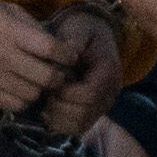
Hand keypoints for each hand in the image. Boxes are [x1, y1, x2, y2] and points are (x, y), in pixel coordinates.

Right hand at [0, 0, 67, 114]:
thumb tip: (55, 45)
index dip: (67, 55)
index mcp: (12, 33)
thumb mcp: (6, 9)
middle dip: (59, 77)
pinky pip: (15, 105)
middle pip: (47, 77)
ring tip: (39, 82)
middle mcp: (5, 57)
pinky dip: (24, 100)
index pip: (51, 49)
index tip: (70, 57)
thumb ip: (32, 26)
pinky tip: (22, 91)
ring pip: (33, 94)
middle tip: (59, 74)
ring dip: (41, 90)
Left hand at [37, 4, 126, 135]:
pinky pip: (79, 127)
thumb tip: (65, 57)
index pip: (89, 93)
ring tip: (46, 104)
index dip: (66, 93)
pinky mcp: (94, 111)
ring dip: (59, 118)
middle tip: (46, 95)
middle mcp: (111, 91)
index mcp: (108, 70)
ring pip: (81, 124)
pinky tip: (48, 112)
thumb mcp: (77, 29)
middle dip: (60, 107)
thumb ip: (72, 42)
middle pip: (85, 112)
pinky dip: (61, 124)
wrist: (92, 35)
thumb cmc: (82, 31)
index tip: (51, 84)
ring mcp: (103, 104)